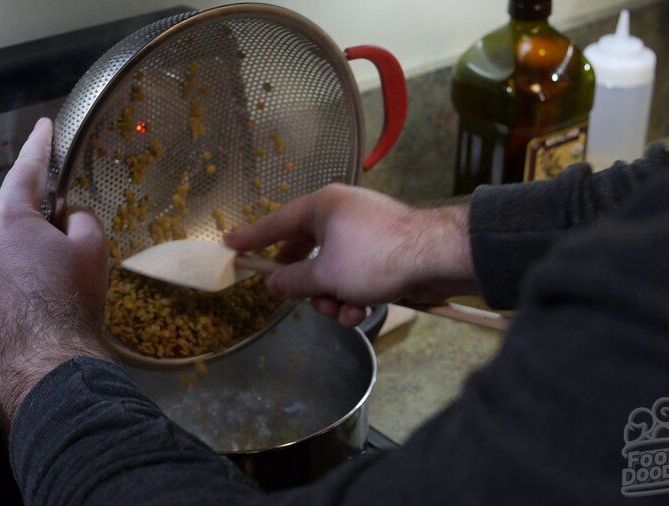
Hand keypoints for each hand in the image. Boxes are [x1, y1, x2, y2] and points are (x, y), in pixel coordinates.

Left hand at [0, 118, 110, 426]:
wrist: (44, 356)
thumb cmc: (68, 302)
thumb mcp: (92, 247)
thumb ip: (80, 216)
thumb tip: (69, 213)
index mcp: (9, 214)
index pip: (27, 167)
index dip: (40, 144)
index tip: (42, 128)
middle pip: (8, 206)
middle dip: (32, 213)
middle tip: (60, 236)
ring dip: (16, 245)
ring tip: (45, 274)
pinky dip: (3, 270)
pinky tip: (27, 291)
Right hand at [225, 184, 476, 325]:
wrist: (437, 259)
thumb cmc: (376, 258)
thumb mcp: (326, 274)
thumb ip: (293, 281)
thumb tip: (272, 284)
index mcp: (323, 207)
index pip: (276, 222)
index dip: (252, 237)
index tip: (230, 245)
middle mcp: (341, 215)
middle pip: (305, 252)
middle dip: (306, 284)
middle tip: (298, 299)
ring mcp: (363, 234)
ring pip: (330, 271)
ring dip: (332, 297)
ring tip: (343, 310)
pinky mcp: (382, 254)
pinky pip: (354, 276)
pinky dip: (353, 296)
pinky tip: (361, 310)